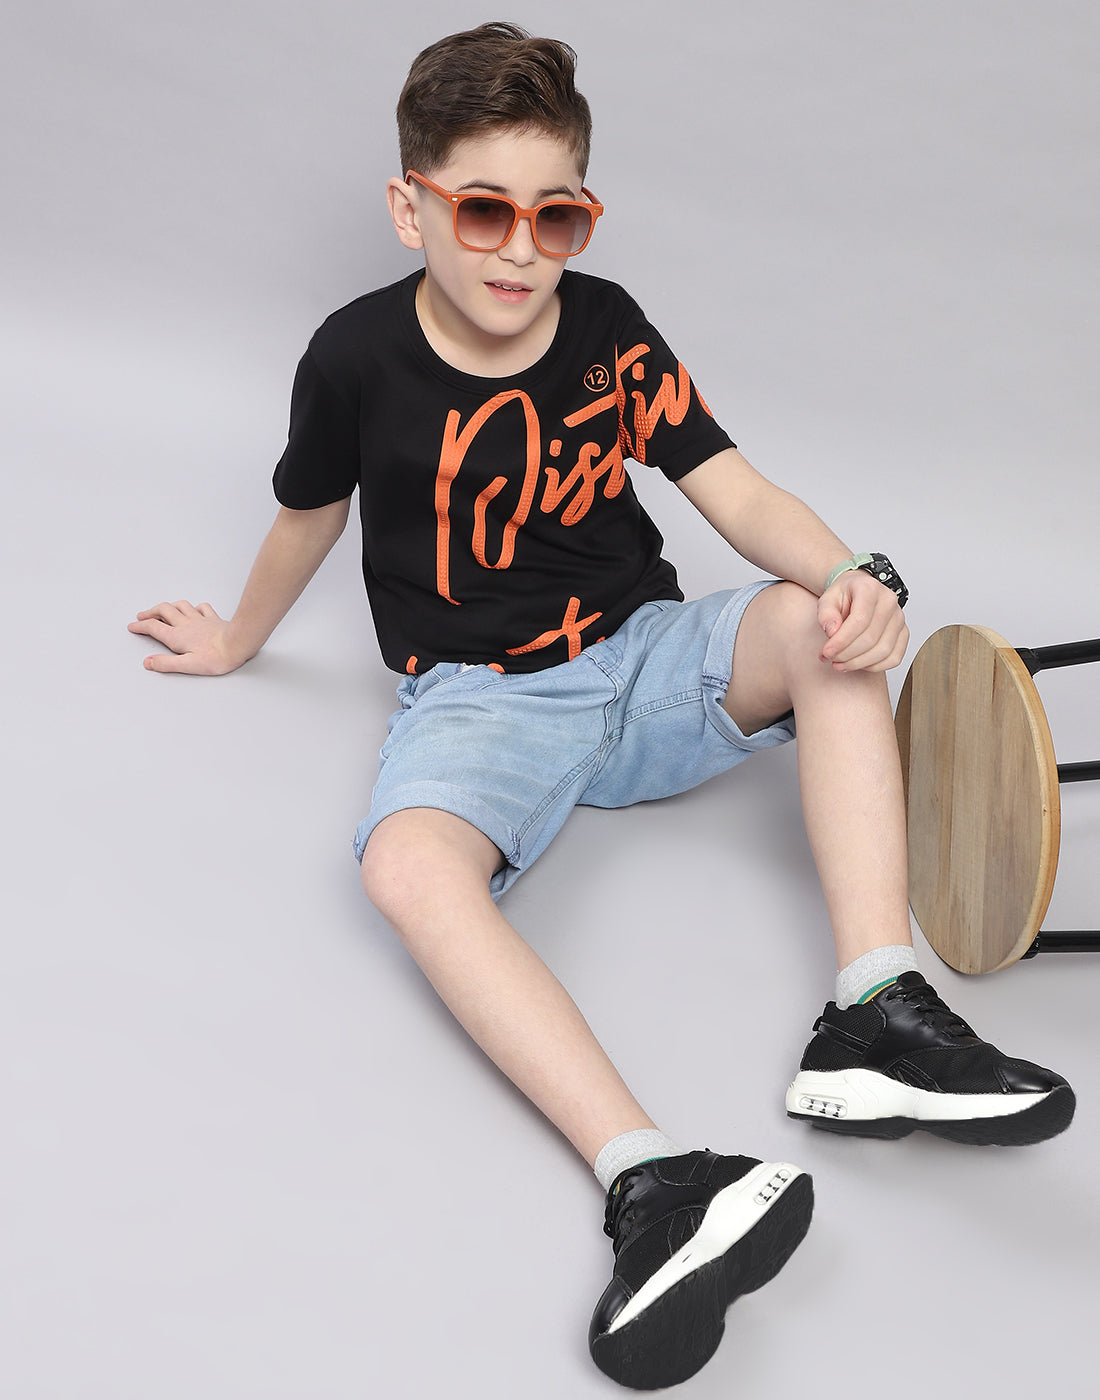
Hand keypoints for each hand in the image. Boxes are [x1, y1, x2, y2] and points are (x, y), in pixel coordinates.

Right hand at [128, 600, 248, 674]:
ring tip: (163, 609)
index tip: (132, 627)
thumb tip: (148, 662)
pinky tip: (193, 609)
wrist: (239, 644)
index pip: (153, 627)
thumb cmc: (217, 657)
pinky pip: (201, 607)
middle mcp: (186, 624)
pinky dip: (193, 607)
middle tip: (142, 616)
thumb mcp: (188, 665)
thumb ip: (166, 663)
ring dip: (169, 606)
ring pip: (180, 605)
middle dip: (150, 612)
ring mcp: (200, 619)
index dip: (140, 626)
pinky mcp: (213, 618)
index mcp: (177, 636)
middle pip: (163, 611)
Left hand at [818, 570, 908, 672]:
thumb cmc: (845, 596)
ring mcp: (899, 618)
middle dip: (846, 654)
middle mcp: (889, 602)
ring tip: (840, 664)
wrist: (859, 592)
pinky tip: (858, 663)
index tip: (826, 652)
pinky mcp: (903, 633)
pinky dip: (875, 666)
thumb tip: (832, 632)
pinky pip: (894, 658)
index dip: (841, 641)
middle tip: (830, 659)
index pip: (859, 621)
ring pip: (883, 651)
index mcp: (869, 589)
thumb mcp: (827, 599)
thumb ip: (826, 614)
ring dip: (858, 663)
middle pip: (870, 638)